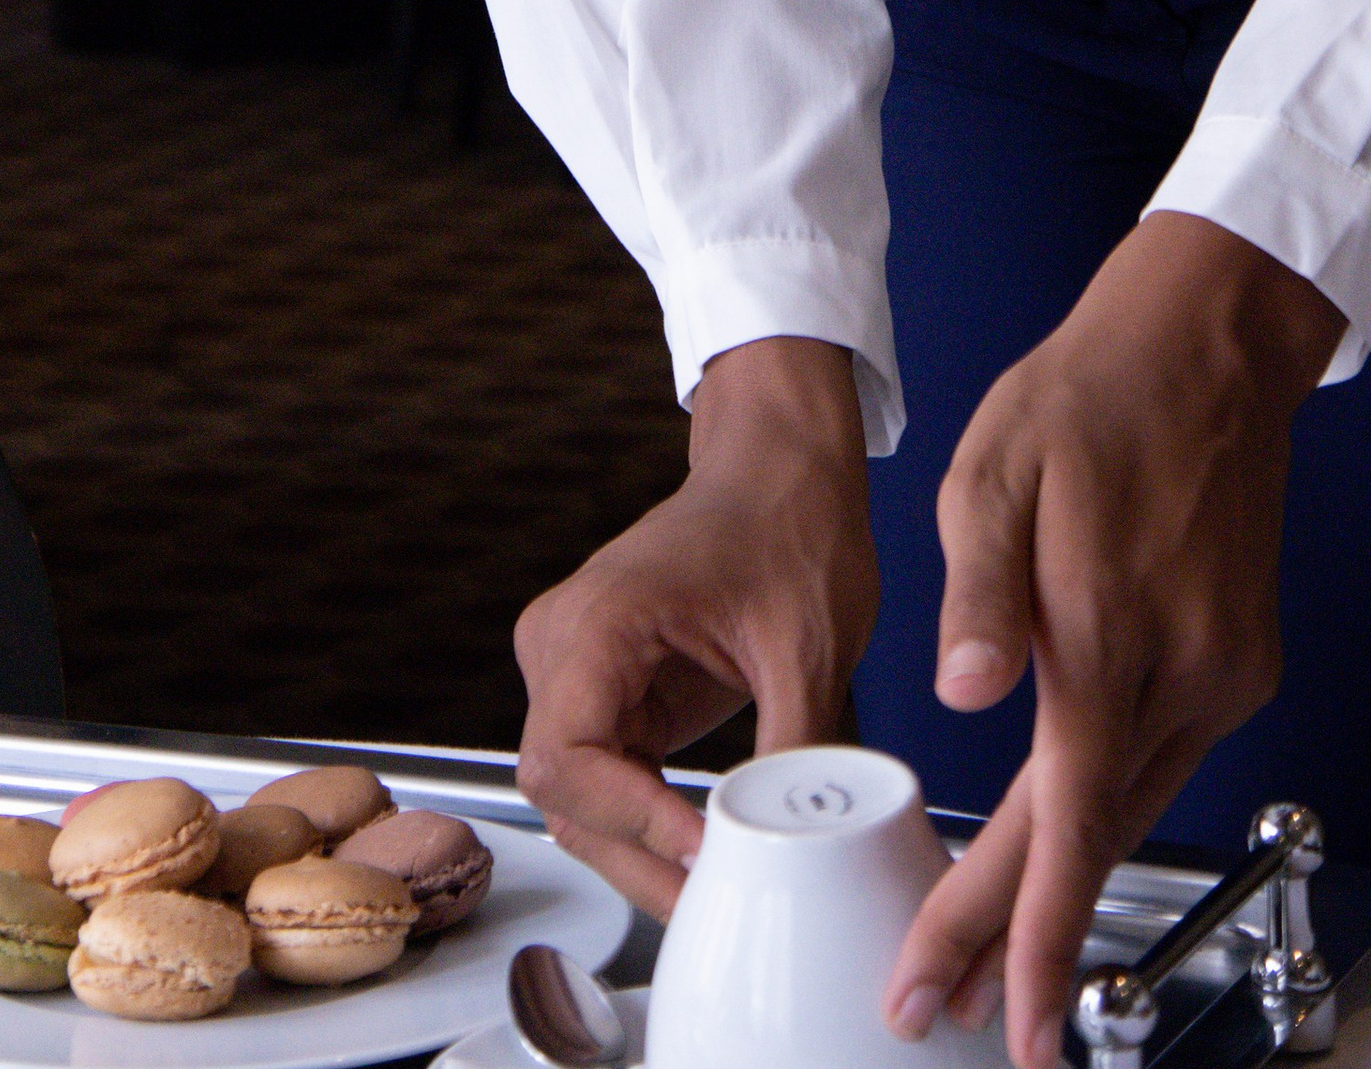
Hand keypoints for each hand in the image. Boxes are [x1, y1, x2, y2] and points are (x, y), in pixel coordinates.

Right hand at [515, 336, 875, 915]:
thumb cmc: (788, 526)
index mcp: (600, 618)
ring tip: (716, 888)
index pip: (568, 754)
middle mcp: (564, 643)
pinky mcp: (603, 688)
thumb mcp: (808, 645)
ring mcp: (576, 667)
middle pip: (562, 790)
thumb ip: (792, 749)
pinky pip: (605, 778)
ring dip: (639, 850)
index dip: (629, 819)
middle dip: (636, 855)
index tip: (703, 853)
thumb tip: (793, 846)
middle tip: (716, 901)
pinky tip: (704, 850)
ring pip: (577, 797)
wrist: (780, 469)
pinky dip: (648, 822)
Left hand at [885, 216, 1340, 1068]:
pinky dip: (1105, 804)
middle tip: (953, 1008)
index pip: (1059, 824)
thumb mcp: (994, 469)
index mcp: (1107, 635)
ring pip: (1130, 807)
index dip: (1018, 930)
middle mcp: (1180, 674)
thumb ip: (977, 592)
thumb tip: (960, 694)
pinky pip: (1162, 756)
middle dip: (1021, 939)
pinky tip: (1058, 823)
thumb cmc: (1087, 397)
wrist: (1206, 345)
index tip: (988, 1010)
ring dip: (1061, 880)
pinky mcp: (1238, 662)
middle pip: (1091, 840)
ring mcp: (1221, 673)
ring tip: (986, 944)